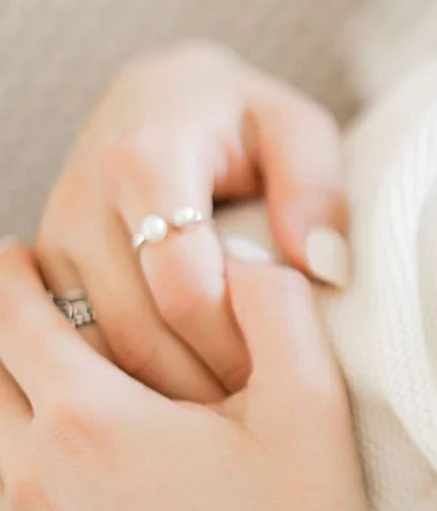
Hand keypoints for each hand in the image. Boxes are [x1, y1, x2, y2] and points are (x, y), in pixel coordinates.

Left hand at [0, 237, 368, 510]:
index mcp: (93, 418)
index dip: (15, 274)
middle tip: (25, 311)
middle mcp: (28, 477)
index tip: (24, 257)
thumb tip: (235, 258)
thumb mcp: (313, 405)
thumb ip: (275, 305)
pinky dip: (2, 483)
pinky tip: (37, 481)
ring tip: (33, 393)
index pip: (14, 315)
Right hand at [35, 41, 347, 401]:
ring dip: (161, 393)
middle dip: (202, 381)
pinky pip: (75, 340)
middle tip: (259, 415)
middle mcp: (84, 198)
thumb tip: (318, 263)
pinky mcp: (44, 264)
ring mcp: (54, 234)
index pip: (185, 287)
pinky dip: (124, 379)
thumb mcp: (299, 127)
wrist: (164, 92)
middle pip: (135, 327)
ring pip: (95, 346)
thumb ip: (317, 186)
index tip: (281, 372)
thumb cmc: (246, 118)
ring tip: (226, 418)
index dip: (236, 343)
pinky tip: (179, 401)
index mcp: (147, 160)